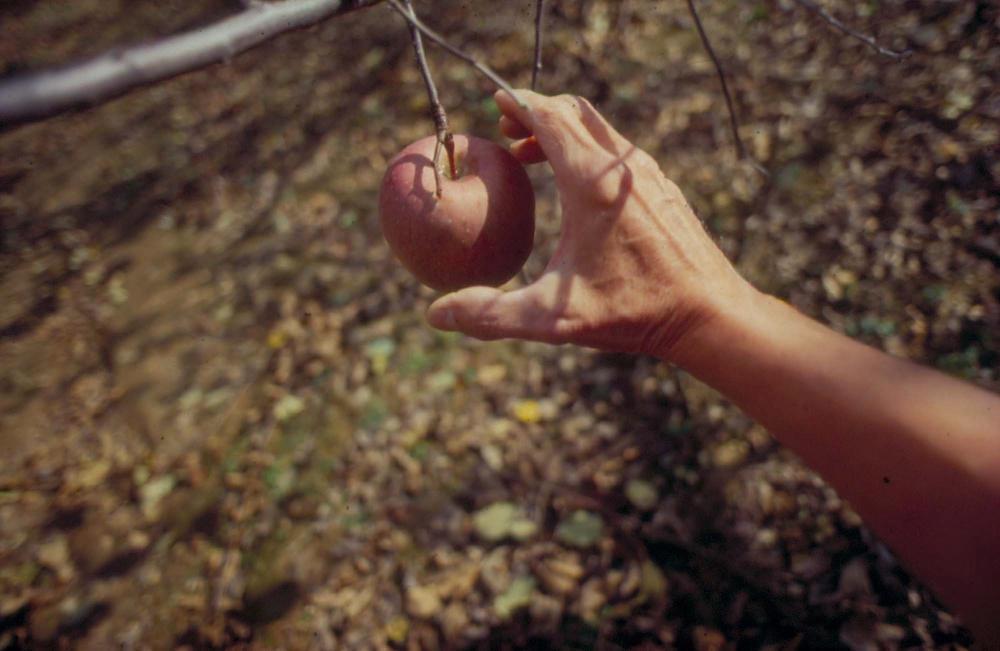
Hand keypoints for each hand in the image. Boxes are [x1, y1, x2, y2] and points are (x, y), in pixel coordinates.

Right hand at [427, 89, 754, 361]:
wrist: (709, 313)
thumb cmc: (632, 313)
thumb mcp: (552, 319)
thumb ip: (491, 315)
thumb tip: (436, 315)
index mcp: (590, 182)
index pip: (548, 115)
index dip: (518, 102)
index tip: (496, 104)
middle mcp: (621, 165)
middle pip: (573, 110)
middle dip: (537, 110)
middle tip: (508, 130)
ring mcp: (646, 172)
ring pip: (599, 127)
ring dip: (563, 130)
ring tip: (533, 155)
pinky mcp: (662, 186)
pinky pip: (618, 148)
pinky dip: (588, 148)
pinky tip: (576, 187)